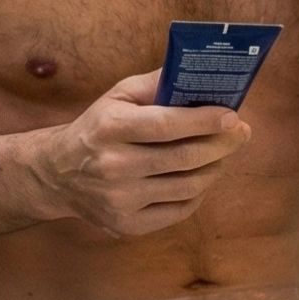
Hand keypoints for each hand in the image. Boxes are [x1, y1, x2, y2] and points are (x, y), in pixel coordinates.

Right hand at [32, 67, 250, 237]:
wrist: (57, 174)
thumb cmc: (98, 127)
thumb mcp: (118, 95)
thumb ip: (157, 83)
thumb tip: (198, 73)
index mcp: (110, 128)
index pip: (168, 126)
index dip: (205, 121)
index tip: (233, 116)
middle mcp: (113, 167)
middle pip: (184, 158)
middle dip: (222, 144)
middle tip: (241, 133)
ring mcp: (120, 201)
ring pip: (188, 186)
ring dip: (215, 167)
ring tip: (223, 153)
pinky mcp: (127, 225)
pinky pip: (179, 210)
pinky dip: (198, 192)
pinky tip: (200, 175)